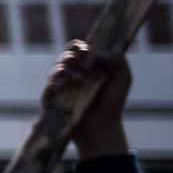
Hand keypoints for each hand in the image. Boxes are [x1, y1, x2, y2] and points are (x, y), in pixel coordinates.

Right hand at [42, 39, 130, 157]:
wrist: (102, 126)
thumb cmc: (112, 103)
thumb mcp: (123, 79)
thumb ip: (118, 60)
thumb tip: (97, 51)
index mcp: (87, 66)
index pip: (78, 49)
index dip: (80, 46)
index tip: (88, 50)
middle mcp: (72, 73)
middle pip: (64, 56)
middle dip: (70, 55)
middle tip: (79, 59)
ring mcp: (61, 86)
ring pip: (55, 69)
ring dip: (63, 68)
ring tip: (75, 76)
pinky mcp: (53, 99)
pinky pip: (49, 86)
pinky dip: (55, 82)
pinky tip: (64, 84)